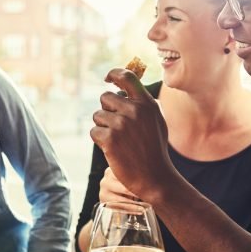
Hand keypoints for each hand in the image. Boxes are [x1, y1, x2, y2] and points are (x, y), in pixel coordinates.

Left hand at [90, 69, 177, 201]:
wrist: (155, 177)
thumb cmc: (154, 150)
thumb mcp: (156, 121)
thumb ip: (143, 104)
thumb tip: (125, 88)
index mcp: (146, 103)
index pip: (126, 76)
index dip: (114, 74)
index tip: (107, 79)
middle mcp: (134, 110)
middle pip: (105, 97)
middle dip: (107, 110)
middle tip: (117, 127)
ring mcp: (121, 124)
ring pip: (97, 115)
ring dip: (103, 127)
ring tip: (118, 140)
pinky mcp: (110, 138)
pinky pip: (94, 132)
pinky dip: (100, 141)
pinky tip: (113, 149)